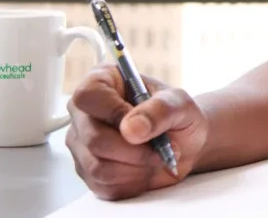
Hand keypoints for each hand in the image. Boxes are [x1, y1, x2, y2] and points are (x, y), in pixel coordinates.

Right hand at [66, 65, 209, 200]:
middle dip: (134, 150)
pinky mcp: (87, 171)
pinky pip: (103, 185)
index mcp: (103, 82)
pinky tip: (145, 168)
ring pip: (98, 166)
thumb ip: (159, 110)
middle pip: (93, 138)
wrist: (184, 144)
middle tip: (161, 149)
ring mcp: (82, 143)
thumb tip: (131, 128)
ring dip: (136, 167)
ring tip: (156, 157)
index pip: (87, 95)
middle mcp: (85, 112)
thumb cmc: (178, 116)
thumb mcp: (180, 104)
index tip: (140, 126)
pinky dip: (131, 182)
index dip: (113, 112)